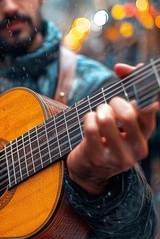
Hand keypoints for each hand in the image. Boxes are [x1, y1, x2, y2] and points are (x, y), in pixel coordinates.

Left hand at [66, 63, 157, 194]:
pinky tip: (89, 123)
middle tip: (107, 106)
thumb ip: (125, 90)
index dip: (139, 85)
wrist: (89, 170)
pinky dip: (88, 119)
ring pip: (107, 119)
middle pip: (128, 114)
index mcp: (146, 135)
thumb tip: (122, 67)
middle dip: (113, 103)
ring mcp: (118, 156)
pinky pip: (91, 127)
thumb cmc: (106, 136)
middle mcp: (138, 148)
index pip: (150, 106)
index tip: (128, 71)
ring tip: (97, 115)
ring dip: (98, 111)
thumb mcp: (120, 118)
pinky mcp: (98, 158)